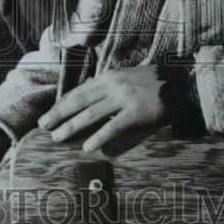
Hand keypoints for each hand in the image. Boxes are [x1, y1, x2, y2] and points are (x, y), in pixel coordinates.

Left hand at [38, 66, 165, 152]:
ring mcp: (123, 98)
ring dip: (72, 126)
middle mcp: (112, 85)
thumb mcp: (126, 78)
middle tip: (43, 125)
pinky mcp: (135, 112)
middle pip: (79, 101)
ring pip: (91, 114)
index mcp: (108, 76)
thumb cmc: (152, 83)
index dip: (62, 103)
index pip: (79, 91)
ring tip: (58, 137)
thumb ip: (107, 86)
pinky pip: (113, 126)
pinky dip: (99, 137)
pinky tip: (88, 147)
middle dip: (59, 113)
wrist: (180, 83)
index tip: (49, 113)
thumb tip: (87, 97)